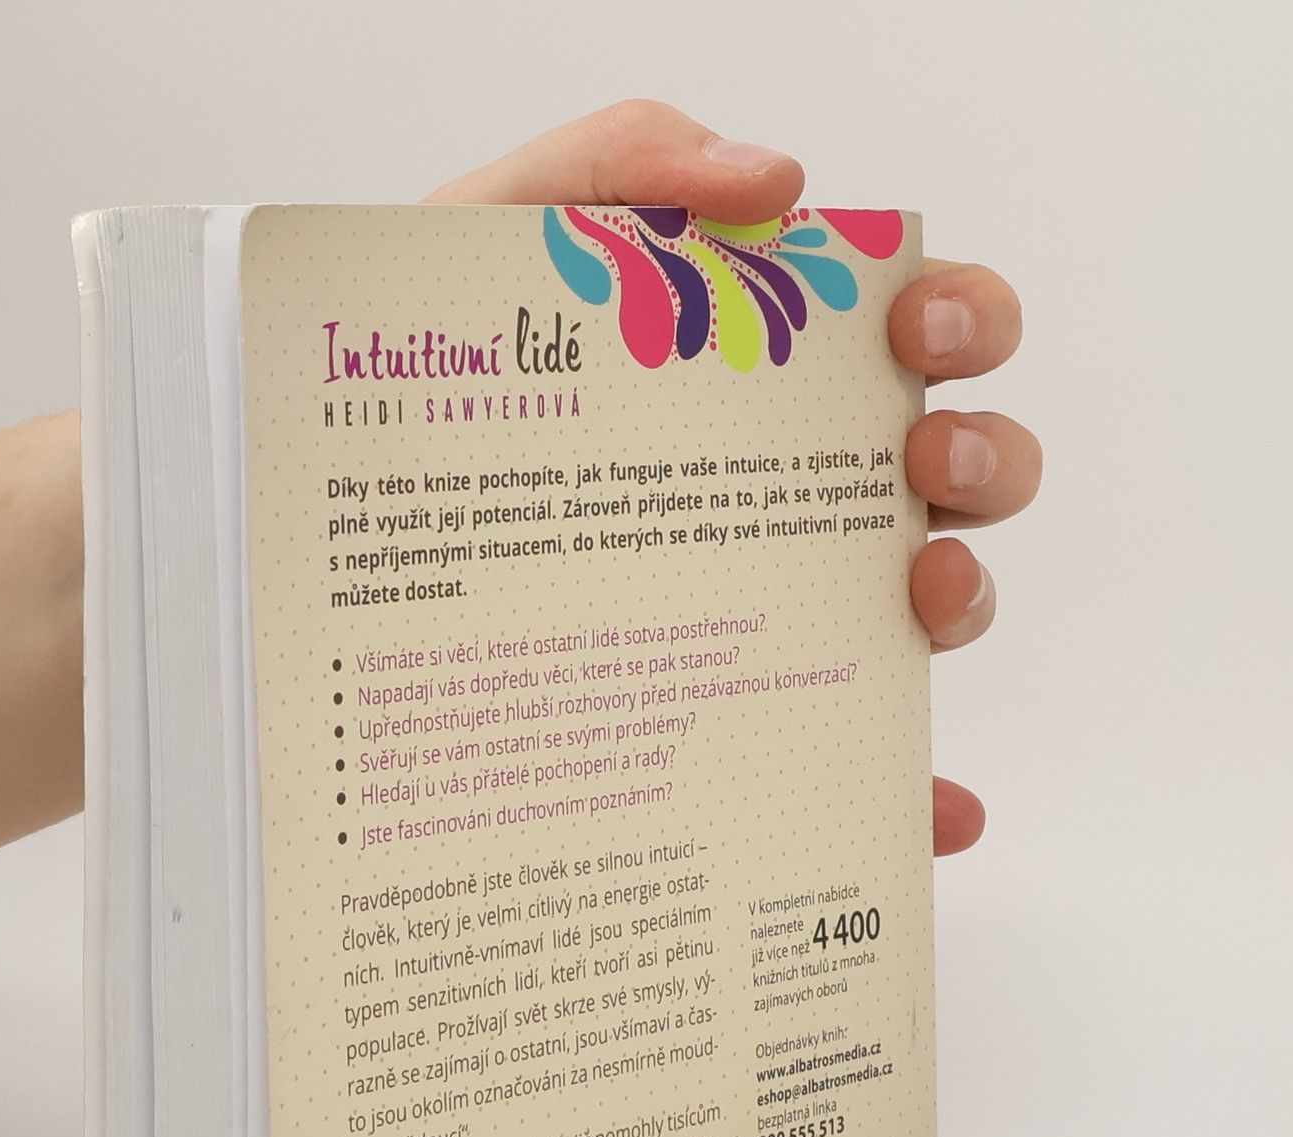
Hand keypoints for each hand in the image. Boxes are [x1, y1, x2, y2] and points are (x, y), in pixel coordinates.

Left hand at [425, 99, 1038, 856]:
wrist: (307, 528)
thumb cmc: (410, 387)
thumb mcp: (487, 240)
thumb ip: (616, 166)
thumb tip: (780, 176)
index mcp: (760, 380)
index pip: (913, 334)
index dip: (962, 320)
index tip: (917, 336)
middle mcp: (787, 496)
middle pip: (958, 470)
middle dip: (985, 452)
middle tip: (921, 457)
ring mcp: (775, 617)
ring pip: (935, 609)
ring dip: (968, 596)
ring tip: (920, 594)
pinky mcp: (744, 735)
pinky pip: (853, 777)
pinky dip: (913, 800)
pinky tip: (933, 815)